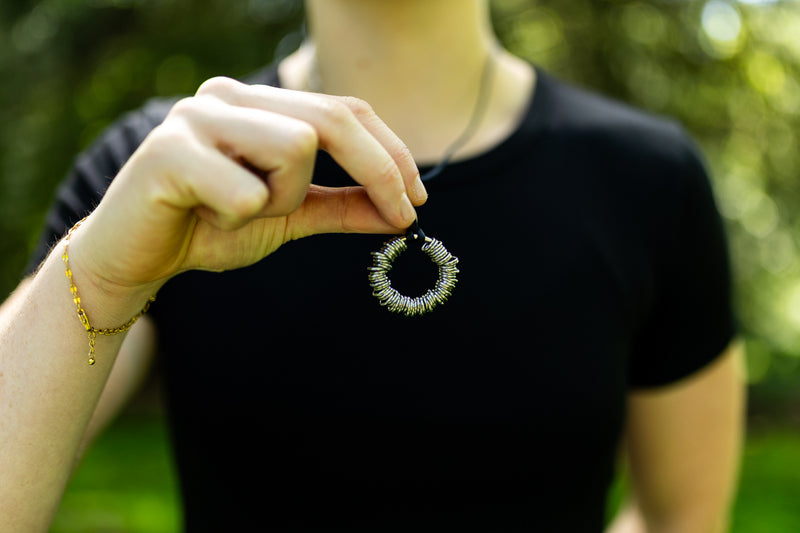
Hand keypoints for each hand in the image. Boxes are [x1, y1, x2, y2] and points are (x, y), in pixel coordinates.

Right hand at [66, 76, 426, 297]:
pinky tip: (203, 218)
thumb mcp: (289, 217)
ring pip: (295, 148)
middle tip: (403, 217)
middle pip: (332, 120)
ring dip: (282, 200)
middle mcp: (228, 95)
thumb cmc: (210, 228)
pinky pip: (245, 191)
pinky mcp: (168, 151)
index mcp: (258, 103)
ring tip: (238, 213)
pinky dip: (237, 219)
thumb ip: (342, 207)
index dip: (390, 153)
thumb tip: (402, 214)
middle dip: (378, 172)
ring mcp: (196, 116)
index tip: (417, 199)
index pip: (344, 110)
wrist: (136, 258)